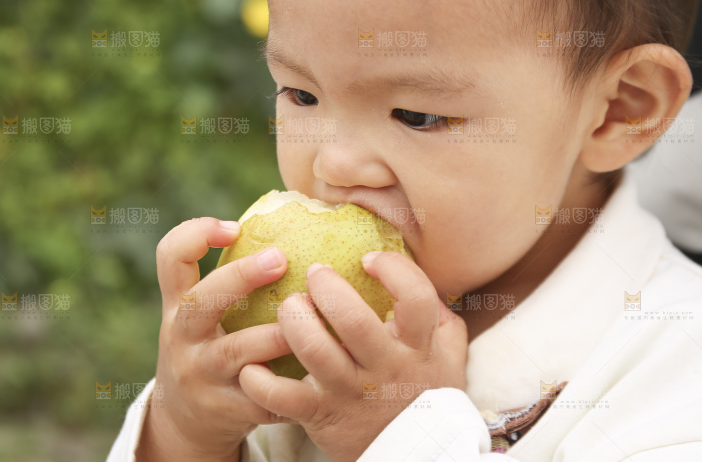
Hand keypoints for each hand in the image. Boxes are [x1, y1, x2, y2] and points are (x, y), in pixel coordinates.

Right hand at [136, 217, 299, 461]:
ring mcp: (203, 375)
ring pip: (236, 352)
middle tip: (281, 258)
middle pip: (200, 302)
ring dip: (275, 335)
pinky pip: (263, 395)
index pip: (170, 257)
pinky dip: (291, 384)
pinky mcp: (227, 410)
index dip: (196, 234)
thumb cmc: (210, 348)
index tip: (235, 226)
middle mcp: (183, 338)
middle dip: (240, 277)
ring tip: (309, 320)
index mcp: (177, 306)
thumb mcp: (202, 317)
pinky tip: (319, 372)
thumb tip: (296, 224)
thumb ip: (230, 282)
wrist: (185, 422)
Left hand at [238, 250, 467, 461]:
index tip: (368, 260)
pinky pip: (283, 397)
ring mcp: (350, 391)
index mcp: (417, 347)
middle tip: (315, 273)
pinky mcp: (321, 415)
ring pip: (314, 349)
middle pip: (353, 319)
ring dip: (293, 320)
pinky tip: (253, 365)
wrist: (415, 457)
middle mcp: (384, 368)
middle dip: (327, 288)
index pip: (415, 297)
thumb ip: (441, 319)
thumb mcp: (448, 358)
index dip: (392, 269)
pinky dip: (261, 381)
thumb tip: (420, 280)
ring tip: (290, 307)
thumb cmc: (425, 395)